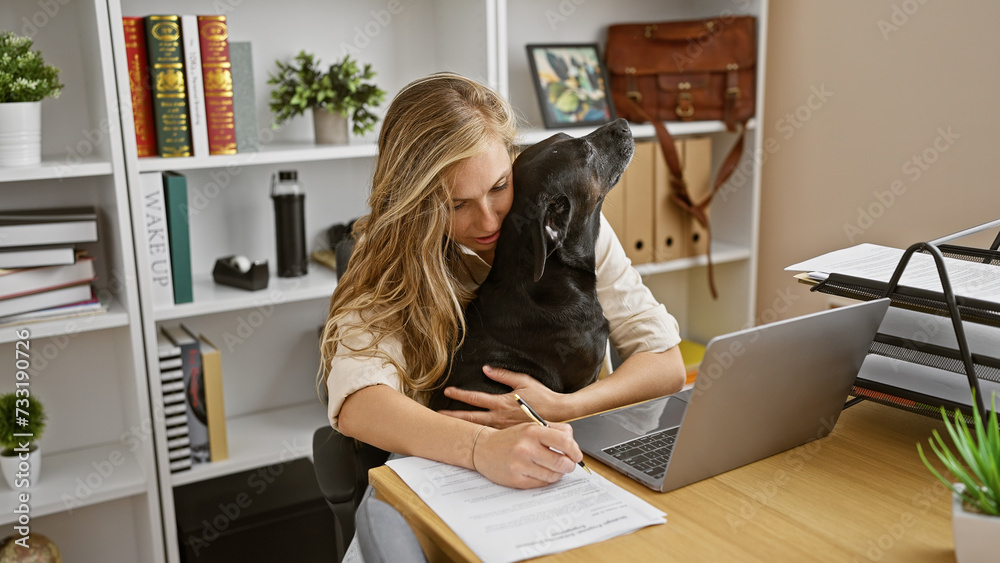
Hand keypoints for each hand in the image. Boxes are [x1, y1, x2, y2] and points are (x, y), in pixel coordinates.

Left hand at [440, 365, 567, 427]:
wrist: (559, 416)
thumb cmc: (543, 397)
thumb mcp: (524, 381)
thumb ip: (504, 375)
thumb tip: (487, 369)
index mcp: (501, 403)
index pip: (475, 398)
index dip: (460, 394)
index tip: (447, 392)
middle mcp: (499, 418)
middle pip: (470, 418)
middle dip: (453, 417)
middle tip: (437, 417)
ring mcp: (503, 429)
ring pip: (478, 430)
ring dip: (463, 429)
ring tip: (448, 429)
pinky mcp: (509, 437)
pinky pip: (491, 437)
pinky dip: (479, 438)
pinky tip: (470, 440)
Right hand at [473, 422, 582, 488]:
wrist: (483, 448)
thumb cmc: (511, 438)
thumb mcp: (531, 427)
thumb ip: (554, 431)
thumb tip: (573, 445)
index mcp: (533, 431)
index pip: (564, 441)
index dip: (575, 451)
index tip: (577, 455)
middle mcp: (526, 448)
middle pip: (562, 462)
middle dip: (570, 465)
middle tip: (569, 465)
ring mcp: (520, 465)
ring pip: (553, 475)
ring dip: (558, 474)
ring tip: (553, 468)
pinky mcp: (516, 480)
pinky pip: (541, 483)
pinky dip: (546, 480)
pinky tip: (541, 473)